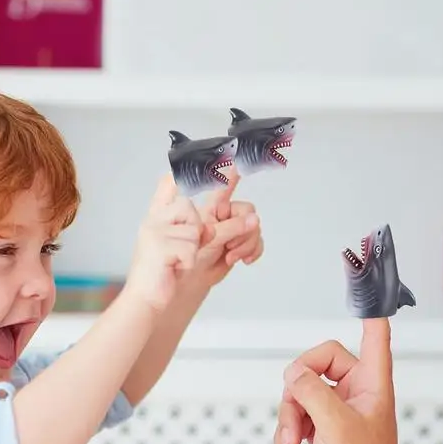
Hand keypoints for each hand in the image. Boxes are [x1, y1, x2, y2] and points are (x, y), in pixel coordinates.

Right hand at [124, 175, 204, 312]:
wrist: (143, 301)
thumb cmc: (163, 274)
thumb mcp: (179, 246)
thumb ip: (194, 228)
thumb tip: (217, 219)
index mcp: (157, 217)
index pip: (169, 184)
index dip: (185, 169)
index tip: (210, 156)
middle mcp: (153, 220)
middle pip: (191, 210)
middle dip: (197, 233)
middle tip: (181, 251)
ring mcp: (154, 231)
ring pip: (195, 231)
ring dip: (192, 252)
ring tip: (174, 262)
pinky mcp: (159, 246)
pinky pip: (190, 249)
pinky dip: (187, 263)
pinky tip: (172, 268)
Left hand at [194, 170, 263, 287]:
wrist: (187, 284)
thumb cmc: (184, 259)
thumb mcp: (205, 239)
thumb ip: (230, 227)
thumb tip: (254, 219)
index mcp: (211, 208)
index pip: (223, 184)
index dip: (232, 172)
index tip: (239, 158)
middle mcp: (223, 216)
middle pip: (246, 211)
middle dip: (242, 230)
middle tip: (229, 245)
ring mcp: (233, 230)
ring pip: (254, 228)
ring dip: (246, 244)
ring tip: (230, 255)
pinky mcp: (240, 244)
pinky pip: (258, 242)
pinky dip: (253, 251)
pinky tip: (243, 259)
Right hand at [274, 319, 409, 443]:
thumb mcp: (335, 426)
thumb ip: (312, 391)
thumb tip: (294, 372)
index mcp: (372, 384)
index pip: (375, 336)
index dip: (370, 308)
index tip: (365, 275)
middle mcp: (356, 392)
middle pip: (317, 362)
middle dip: (297, 389)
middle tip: (297, 413)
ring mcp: (337, 411)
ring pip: (300, 391)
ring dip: (288, 417)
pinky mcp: (321, 429)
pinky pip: (295, 415)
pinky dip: (286, 432)